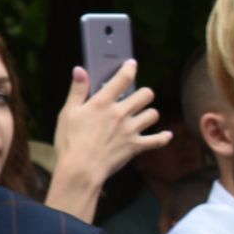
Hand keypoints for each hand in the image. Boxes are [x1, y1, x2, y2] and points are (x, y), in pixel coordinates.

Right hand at [51, 60, 170, 186]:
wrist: (80, 169)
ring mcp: (130, 130)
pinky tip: (166, 135)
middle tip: (137, 97)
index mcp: (103, 102)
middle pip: (146, 94)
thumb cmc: (70, 142)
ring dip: (149, 114)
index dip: (129, 68)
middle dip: (143, 93)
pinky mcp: (135, 146)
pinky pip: (157, 140)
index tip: (131, 64)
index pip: (122, 78)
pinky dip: (163, 138)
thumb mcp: (67, 113)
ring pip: (153, 114)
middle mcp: (120, 113)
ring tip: (142, 116)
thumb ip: (76, 91)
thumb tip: (79, 70)